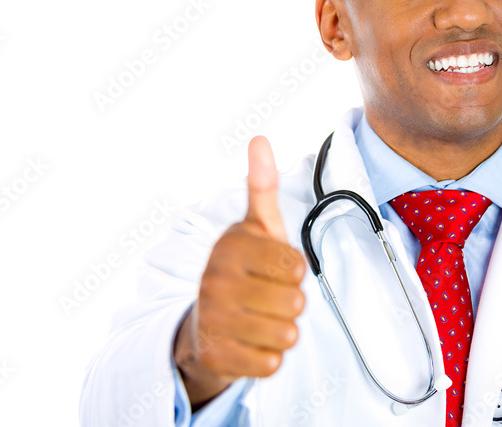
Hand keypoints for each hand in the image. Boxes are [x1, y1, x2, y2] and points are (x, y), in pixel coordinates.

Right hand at [174, 136, 306, 407]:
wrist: (205, 324)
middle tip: (266, 297)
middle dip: (290, 302)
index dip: (293, 271)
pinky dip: (269, 357)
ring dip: (282, 331)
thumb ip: (261, 185)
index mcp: (230, 245)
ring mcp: (212, 320)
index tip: (272, 268)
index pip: (296, 266)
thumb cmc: (244, 269)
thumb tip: (259, 138)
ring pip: (287, 334)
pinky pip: (272, 363)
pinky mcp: (216, 358)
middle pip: (295, 301)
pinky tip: (250, 343)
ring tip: (259, 319)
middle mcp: (214, 281)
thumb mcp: (257, 227)